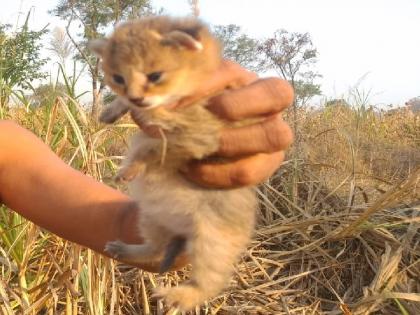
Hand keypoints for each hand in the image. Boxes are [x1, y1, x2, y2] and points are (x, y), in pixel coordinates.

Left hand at [132, 60, 293, 188]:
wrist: (194, 149)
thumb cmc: (186, 120)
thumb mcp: (177, 106)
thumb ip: (166, 105)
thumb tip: (150, 113)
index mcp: (240, 79)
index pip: (232, 72)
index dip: (205, 86)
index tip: (174, 103)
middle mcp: (266, 103)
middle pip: (279, 93)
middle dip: (239, 105)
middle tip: (209, 117)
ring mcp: (271, 133)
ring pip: (277, 135)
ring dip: (234, 143)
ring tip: (198, 151)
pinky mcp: (266, 164)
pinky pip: (252, 171)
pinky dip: (220, 173)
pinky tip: (194, 170)